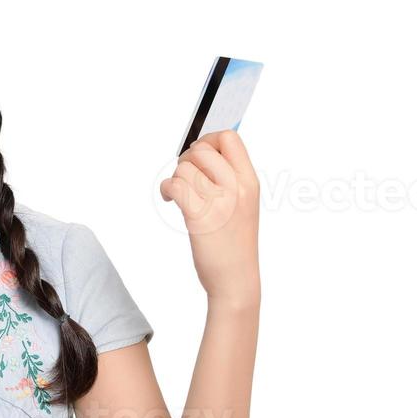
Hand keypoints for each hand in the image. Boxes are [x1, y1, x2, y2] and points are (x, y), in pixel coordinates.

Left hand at [159, 129, 260, 303]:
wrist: (236, 279)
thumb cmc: (236, 243)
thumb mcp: (244, 204)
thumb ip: (230, 179)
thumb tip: (204, 154)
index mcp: (250, 182)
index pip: (230, 138)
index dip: (209, 140)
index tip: (200, 156)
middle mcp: (237, 188)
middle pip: (203, 148)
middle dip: (187, 159)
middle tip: (186, 177)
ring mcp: (219, 201)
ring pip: (184, 168)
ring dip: (175, 178)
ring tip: (179, 193)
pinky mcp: (199, 216)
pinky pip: (175, 185)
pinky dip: (166, 190)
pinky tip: (170, 200)